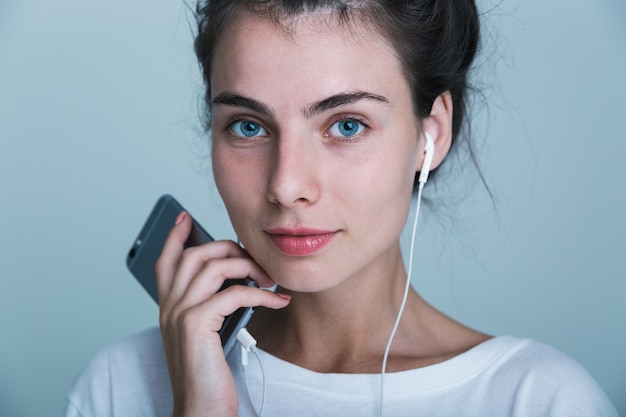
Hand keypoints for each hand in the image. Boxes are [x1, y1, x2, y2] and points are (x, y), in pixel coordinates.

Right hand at [156, 211, 290, 416]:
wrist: (200, 411)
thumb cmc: (207, 375)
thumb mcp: (206, 334)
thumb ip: (210, 307)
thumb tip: (237, 281)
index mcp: (168, 307)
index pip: (165, 261)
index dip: (175, 237)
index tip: (184, 217)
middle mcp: (169, 306)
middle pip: (196, 255)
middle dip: (230, 248)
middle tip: (256, 260)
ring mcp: (180, 313)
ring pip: (215, 266)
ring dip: (250, 267)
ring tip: (270, 279)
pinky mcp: (197, 324)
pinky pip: (235, 292)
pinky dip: (262, 293)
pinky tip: (277, 300)